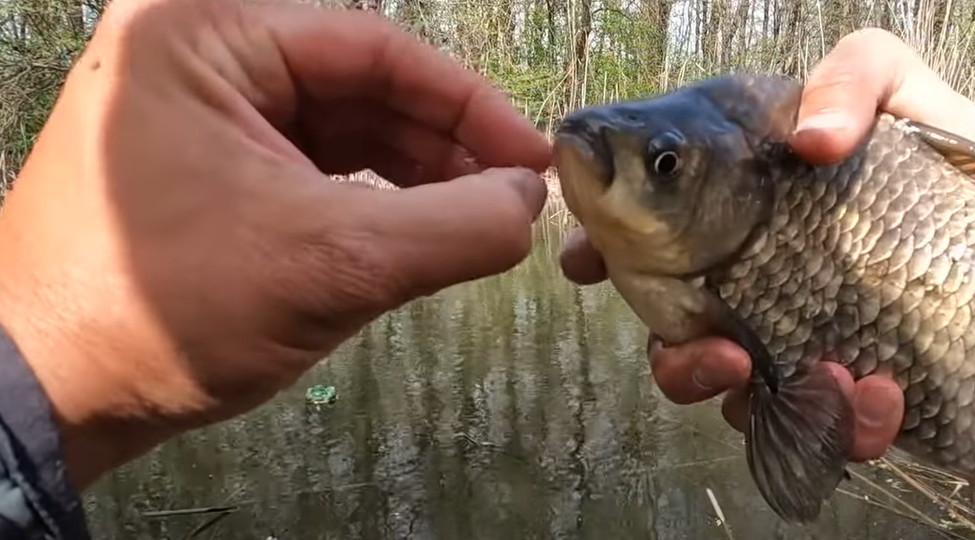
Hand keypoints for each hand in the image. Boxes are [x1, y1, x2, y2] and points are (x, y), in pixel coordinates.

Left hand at [0, 0, 549, 488]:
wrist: (52, 395)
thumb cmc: (162, 312)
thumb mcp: (330, 264)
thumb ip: (451, 228)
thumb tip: (531, 205)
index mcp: (204, 35)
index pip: (372, 48)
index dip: (468, 104)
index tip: (532, 159)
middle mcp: (198, 56)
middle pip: (360, 85)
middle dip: (444, 145)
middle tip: (514, 198)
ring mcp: (201, 112)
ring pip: (343, 128)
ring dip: (416, 174)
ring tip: (478, 220)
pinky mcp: (209, 165)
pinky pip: (314, 166)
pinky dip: (374, 197)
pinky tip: (419, 229)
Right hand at [559, 28, 974, 461]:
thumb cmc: (917, 136)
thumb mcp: (884, 80)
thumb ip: (847, 79)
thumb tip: (813, 140)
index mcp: (725, 215)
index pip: (639, 238)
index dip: (598, 253)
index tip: (586, 263)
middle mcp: (739, 282)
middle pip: (673, 338)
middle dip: (681, 363)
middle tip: (723, 355)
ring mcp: (786, 336)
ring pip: (733, 393)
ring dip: (754, 401)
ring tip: (824, 380)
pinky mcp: (843, 378)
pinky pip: (820, 422)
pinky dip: (840, 425)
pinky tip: (879, 396)